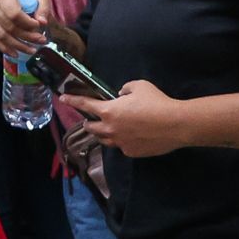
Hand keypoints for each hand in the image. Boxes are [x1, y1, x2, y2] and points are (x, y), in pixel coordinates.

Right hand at [0, 0, 48, 55]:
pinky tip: (16, 53)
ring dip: (19, 46)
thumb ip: (43, 7)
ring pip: (1, 36)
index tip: (39, 26)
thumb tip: (42, 22)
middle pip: (9, 26)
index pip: (14, 14)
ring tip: (33, 50)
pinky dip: (5, 49)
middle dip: (27, 37)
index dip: (28, 23)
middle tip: (42, 41)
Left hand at [69, 78, 187, 159]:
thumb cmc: (156, 102)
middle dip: (88, 122)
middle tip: (91, 119)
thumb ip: (125, 89)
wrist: (176, 124)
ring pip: (104, 140)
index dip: (72, 100)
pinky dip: (121, 141)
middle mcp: (110, 128)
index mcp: (108, 111)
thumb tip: (121, 95)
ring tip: (107, 129)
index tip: (63, 98)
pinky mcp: (131, 152)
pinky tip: (129, 137)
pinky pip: (121, 146)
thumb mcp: (139, 86)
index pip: (85, 104)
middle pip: (91, 127)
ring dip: (102, 134)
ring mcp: (120, 142)